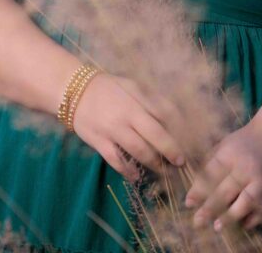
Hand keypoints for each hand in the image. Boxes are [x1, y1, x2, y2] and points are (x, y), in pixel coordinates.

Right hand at [71, 72, 187, 183]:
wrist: (74, 91)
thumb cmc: (108, 88)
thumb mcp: (132, 85)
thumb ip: (150, 100)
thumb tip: (173, 117)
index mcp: (138, 96)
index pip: (165, 112)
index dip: (179, 128)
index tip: (188, 139)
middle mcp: (127, 112)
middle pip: (156, 134)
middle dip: (171, 150)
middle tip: (181, 161)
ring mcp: (113, 128)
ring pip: (139, 150)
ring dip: (154, 163)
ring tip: (163, 170)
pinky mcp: (99, 141)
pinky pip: (117, 160)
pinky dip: (128, 171)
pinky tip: (136, 176)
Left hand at [183, 119, 261, 232]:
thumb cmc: (242, 143)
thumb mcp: (224, 145)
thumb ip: (209, 163)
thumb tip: (194, 189)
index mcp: (230, 153)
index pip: (212, 174)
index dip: (199, 190)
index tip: (188, 203)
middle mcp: (246, 167)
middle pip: (226, 190)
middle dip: (210, 207)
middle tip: (198, 221)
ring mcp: (261, 180)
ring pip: (245, 202)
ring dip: (230, 217)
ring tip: (216, 227)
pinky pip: (261, 210)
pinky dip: (251, 219)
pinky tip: (240, 224)